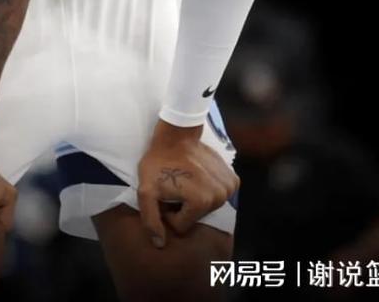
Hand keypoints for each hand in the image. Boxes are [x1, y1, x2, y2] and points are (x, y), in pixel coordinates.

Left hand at [137, 120, 238, 248]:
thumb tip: (160, 244)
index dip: (168, 213)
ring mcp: (229, 187)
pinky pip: (218, 196)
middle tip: (175, 188)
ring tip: (185, 182)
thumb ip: (151, 220)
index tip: (164, 196)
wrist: (176, 135)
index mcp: (201, 202)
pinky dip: (208, 191)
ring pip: (207, 208)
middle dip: (183, 207)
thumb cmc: (158, 162)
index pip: (181, 226)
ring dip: (195, 199)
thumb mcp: (146, 190)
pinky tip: (197, 178)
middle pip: (196, 217)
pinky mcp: (233, 179)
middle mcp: (220, 197)